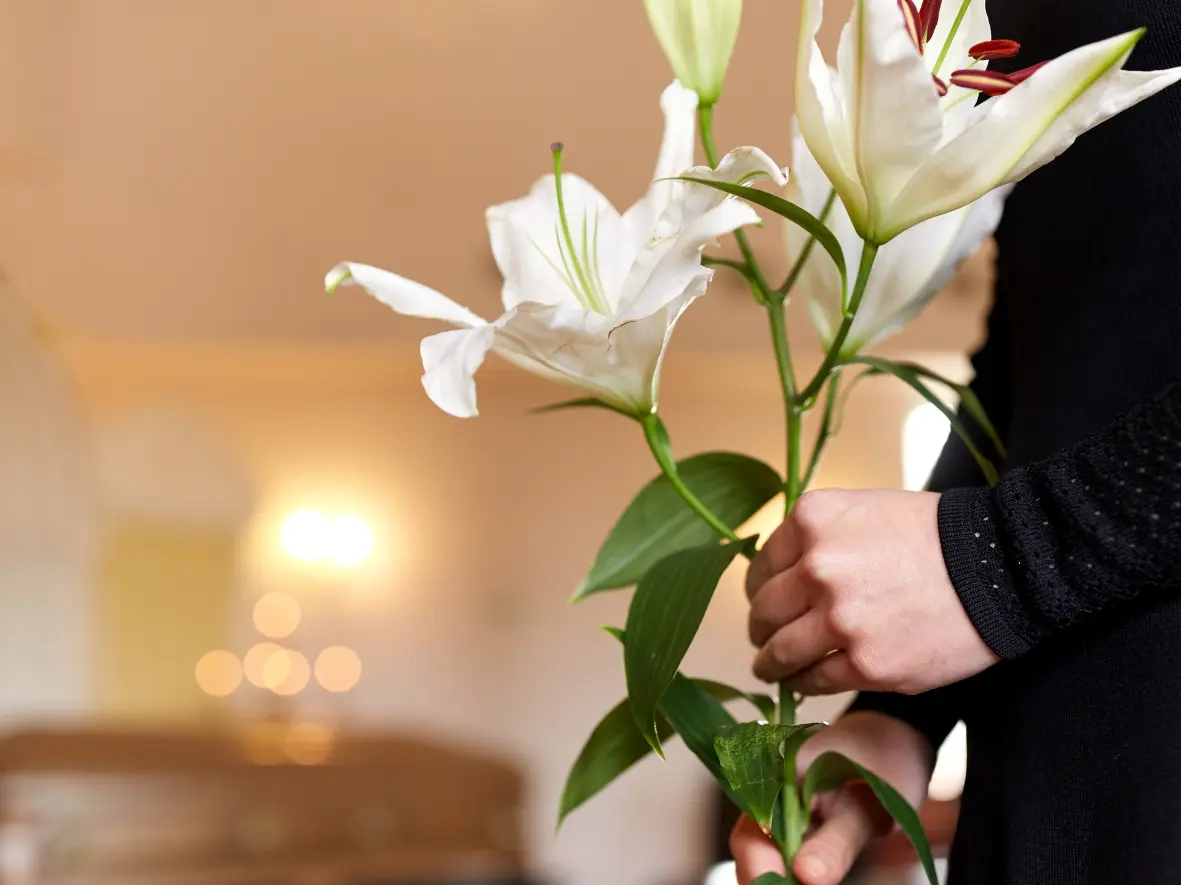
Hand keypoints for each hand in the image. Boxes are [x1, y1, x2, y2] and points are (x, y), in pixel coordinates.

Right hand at [731, 711, 934, 884]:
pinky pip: (782, 849)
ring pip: (765, 852)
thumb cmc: (887, 760)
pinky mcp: (792, 815)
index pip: (752, 834)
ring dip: (782, 875)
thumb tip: (806, 877)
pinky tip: (814, 876)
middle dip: (770, 878)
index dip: (761, 870)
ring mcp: (777, 802)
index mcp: (775, 773)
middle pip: (752, 847)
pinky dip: (793, 869)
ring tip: (816, 878)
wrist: (899, 736)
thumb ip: (836, 844)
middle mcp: (766, 787)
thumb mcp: (868, 807)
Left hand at [746, 489, 997, 695]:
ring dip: (770, 663)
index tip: (763, 602)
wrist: (1000, 566)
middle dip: (761, 628)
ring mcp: (840, 619)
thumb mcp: (865, 510)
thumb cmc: (935, 535)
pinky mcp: (867, 664)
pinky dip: (803, 684)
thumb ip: (820, 537)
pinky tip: (802, 683)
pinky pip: (815, 680)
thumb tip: (784, 572)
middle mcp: (817, 567)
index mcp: (812, 521)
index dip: (760, 590)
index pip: (763, 566)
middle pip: (765, 610)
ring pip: (782, 651)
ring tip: (769, 669)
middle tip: (762, 638)